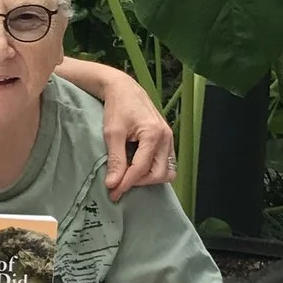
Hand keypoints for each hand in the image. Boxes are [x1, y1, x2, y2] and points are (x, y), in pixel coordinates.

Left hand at [100, 80, 175, 195]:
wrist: (124, 89)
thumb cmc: (117, 107)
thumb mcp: (112, 133)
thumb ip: (115, 159)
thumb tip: (113, 184)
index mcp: (154, 134)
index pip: (142, 168)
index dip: (126, 183)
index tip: (113, 193)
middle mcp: (166, 137)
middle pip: (159, 174)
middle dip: (139, 182)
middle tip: (120, 183)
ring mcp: (169, 139)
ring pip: (167, 171)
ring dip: (149, 178)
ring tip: (130, 175)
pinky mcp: (167, 140)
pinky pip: (167, 164)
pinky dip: (154, 170)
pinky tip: (138, 167)